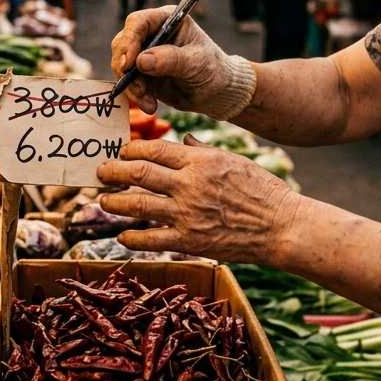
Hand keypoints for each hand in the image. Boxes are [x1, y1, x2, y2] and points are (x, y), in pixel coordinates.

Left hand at [97, 135, 299, 262]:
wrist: (280, 225)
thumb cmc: (261, 190)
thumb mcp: (233, 160)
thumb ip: (203, 150)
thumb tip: (184, 140)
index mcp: (199, 161)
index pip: (155, 150)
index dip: (131, 150)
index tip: (120, 152)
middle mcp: (189, 184)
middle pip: (139, 174)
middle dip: (113, 172)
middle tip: (100, 172)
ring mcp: (187, 213)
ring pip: (139, 204)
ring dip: (116, 202)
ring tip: (103, 201)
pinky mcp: (190, 240)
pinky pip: (153, 238)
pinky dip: (133, 237)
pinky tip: (122, 235)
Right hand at [110, 6, 252, 114]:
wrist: (215, 92)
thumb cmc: (212, 69)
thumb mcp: (196, 62)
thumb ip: (171, 59)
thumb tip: (141, 61)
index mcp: (166, 20)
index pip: (139, 22)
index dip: (129, 40)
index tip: (128, 63)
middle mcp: (151, 34)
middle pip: (123, 42)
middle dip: (125, 66)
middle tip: (136, 87)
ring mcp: (143, 54)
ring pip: (121, 65)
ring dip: (130, 85)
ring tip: (148, 101)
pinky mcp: (141, 74)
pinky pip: (128, 83)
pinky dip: (136, 96)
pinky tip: (150, 105)